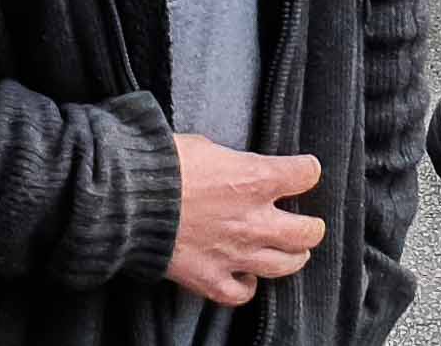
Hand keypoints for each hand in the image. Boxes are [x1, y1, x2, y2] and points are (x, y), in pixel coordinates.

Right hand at [164, 136, 324, 307]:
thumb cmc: (164, 165)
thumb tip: (234, 169)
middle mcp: (254, 220)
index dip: (306, 170)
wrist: (129, 201)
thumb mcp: (206, 147)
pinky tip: (247, 277)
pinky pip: (242, 294)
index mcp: (256, 179)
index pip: (306, 174)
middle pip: (308, 232)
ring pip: (286, 265)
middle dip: (312, 227)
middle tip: (307, 223)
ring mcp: (235, 253)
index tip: (304, 170)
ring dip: (292, 257)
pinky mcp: (211, 278)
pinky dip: (247, 286)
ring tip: (291, 252)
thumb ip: (231, 163)